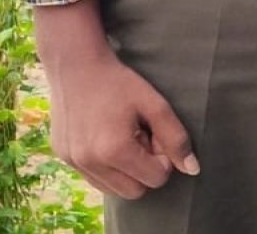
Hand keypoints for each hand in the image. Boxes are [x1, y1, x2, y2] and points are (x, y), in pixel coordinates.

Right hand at [36, 0, 199, 200]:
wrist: (75, 64)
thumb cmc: (118, 81)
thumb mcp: (154, 103)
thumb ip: (176, 137)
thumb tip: (193, 170)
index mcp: (114, 150)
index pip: (156, 179)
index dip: (162, 157)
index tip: (154, 134)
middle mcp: (91, 162)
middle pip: (135, 192)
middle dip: (144, 169)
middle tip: (140, 137)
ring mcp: (74, 162)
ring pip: (114, 190)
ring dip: (125, 171)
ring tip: (122, 137)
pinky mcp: (63, 158)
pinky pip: (95, 179)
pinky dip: (106, 167)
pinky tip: (104, 138)